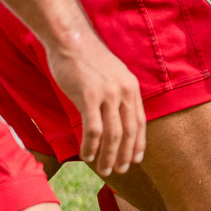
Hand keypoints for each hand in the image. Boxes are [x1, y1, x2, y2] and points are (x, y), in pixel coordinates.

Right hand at [44, 31, 144, 174]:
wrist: (70, 40)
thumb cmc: (86, 59)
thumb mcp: (111, 75)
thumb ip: (116, 94)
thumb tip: (115, 116)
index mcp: (131, 88)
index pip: (140, 122)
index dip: (138, 143)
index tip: (136, 159)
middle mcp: (124, 92)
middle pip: (129, 131)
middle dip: (126, 154)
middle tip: (120, 171)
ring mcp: (108, 95)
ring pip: (113, 135)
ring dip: (109, 156)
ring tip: (105, 170)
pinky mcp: (89, 97)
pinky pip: (94, 129)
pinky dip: (91, 146)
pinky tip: (87, 156)